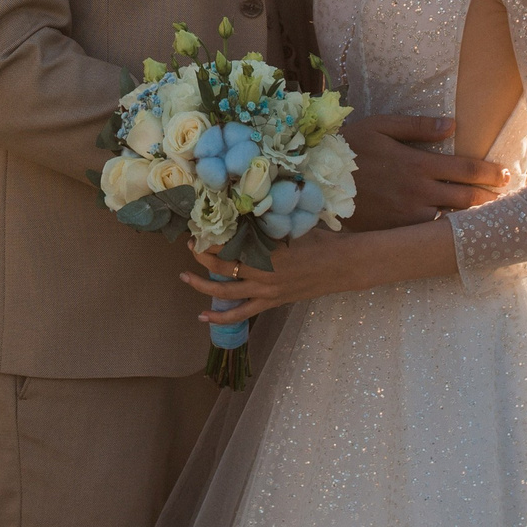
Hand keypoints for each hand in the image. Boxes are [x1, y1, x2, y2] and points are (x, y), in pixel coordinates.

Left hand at [185, 228, 372, 325]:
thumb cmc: (319, 239)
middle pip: (221, 267)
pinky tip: (203, 316)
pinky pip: (241, 314)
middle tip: (190, 245)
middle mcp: (263, 273)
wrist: (342, 266)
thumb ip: (267, 223)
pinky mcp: (271, 302)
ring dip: (201, 285)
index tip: (198, 228)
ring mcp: (266, 291)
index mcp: (267, 251)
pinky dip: (220, 317)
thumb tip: (244, 208)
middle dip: (201, 257)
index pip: (228, 245)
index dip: (210, 239)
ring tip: (184, 277)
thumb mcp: (291, 225)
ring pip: (225, 292)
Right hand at [340, 113, 508, 229]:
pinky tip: (455, 230)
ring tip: (488, 214)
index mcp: (417, 164)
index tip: (507, 174)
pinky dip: (446, 231)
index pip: (467, 170)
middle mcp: (418, 193)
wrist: (315, 181)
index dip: (492, 173)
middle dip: (490, 197)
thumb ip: (418, 126)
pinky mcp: (396, 232)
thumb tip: (452, 125)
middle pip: (467, 199)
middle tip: (505, 197)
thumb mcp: (380, 126)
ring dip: (472, 217)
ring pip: (452, 220)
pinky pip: (429, 234)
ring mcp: (407, 216)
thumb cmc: (347, 148)